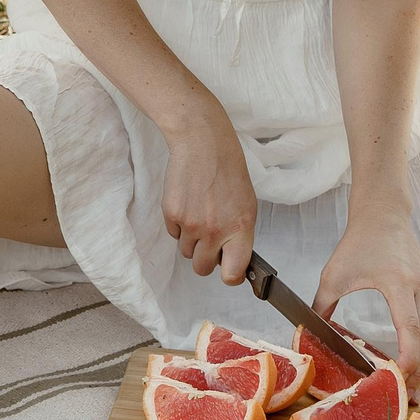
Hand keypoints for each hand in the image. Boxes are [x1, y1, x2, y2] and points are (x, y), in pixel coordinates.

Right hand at [161, 110, 257, 286]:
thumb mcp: (247, 205)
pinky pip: (173, 234)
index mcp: (240, 228)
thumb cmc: (228, 171)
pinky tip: (188, 203)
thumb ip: (240, 235)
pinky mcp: (172, 214)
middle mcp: (216, 230)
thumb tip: (231, 258)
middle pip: (202, 268)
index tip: (228, 269)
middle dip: (204, 258)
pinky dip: (179, 224)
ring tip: (199, 214)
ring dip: (192, 240)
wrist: (203, 144)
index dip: (230, 276)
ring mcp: (191, 224)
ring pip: (186, 251)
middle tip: (210, 240)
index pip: (232, 274)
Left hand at [312, 211, 419, 391]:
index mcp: (400, 284)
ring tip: (411, 380)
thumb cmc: (359, 241)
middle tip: (407, 392)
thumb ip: (323, 305)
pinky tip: (413, 356)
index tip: (399, 377)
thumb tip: (310, 332)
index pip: (411, 329)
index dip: (408, 358)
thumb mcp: (334, 274)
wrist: (383, 214)